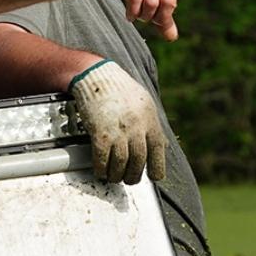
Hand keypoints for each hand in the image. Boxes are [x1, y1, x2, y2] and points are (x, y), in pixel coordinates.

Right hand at [69, 60, 166, 184]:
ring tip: (113, 177)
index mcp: (150, 120)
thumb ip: (150, 124)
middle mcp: (136, 127)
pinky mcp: (100, 133)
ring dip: (117, 175)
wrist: (96, 76)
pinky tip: (100, 170)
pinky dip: (101, 169)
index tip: (154, 176)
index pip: (158, 150)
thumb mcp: (144, 103)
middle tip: (129, 179)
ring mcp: (118, 131)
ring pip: (121, 164)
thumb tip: (159, 145)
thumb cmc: (119, 89)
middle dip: (134, 175)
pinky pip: (102, 159)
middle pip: (139, 161)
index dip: (157, 168)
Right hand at [98, 0, 221, 40]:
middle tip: (150, 21)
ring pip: (152, 4)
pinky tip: (129, 16)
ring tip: (137, 16)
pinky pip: (136, 2)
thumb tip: (172, 38)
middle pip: (169, 3)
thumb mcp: (151, 1)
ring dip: (144, 17)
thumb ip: (163, 18)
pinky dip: (133, 14)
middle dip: (160, 18)